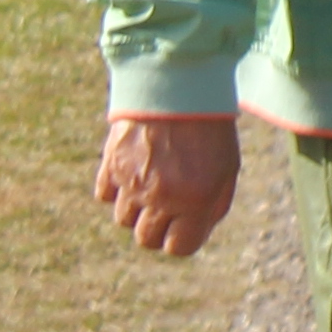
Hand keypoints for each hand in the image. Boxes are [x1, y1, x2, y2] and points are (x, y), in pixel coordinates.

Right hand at [96, 113, 240, 258]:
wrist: (181, 83)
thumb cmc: (210, 128)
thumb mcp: (226, 168)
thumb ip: (213, 205)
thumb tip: (193, 233)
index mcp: (196, 200)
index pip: (179, 248)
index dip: (183, 239)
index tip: (186, 225)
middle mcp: (161, 197)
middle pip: (146, 239)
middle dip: (158, 229)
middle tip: (167, 207)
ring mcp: (133, 182)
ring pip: (123, 220)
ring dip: (137, 208)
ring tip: (152, 182)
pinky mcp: (111, 164)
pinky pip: (105, 195)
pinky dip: (116, 189)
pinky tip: (133, 171)